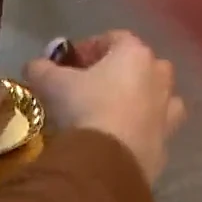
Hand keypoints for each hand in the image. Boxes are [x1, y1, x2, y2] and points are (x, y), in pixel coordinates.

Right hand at [27, 30, 186, 183]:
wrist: (109, 162)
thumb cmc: (84, 108)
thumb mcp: (52, 83)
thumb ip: (41, 68)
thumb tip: (34, 66)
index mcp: (135, 54)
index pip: (114, 38)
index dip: (90, 47)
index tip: (69, 63)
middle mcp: (159, 78)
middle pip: (141, 65)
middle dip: (117, 72)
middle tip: (89, 86)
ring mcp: (167, 112)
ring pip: (157, 97)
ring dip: (138, 100)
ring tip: (110, 114)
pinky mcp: (167, 144)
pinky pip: (155, 130)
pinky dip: (141, 130)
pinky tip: (119, 141)